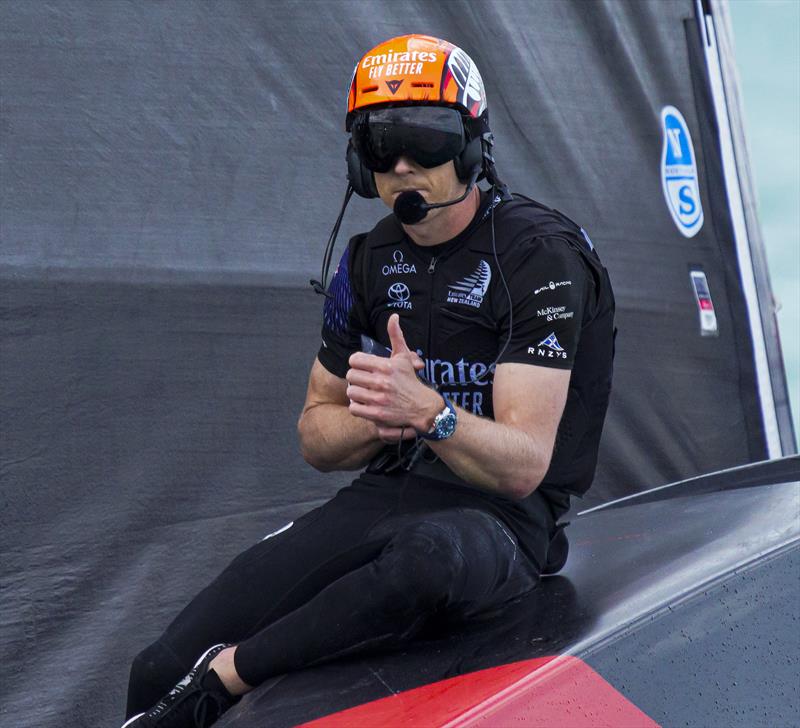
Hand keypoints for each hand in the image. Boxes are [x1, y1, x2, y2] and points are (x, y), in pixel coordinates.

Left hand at [347, 314, 438, 440]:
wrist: (423, 407)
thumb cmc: (410, 381)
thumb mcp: (403, 357)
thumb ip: (396, 336)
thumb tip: (393, 316)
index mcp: (386, 366)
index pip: (354, 360)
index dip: (357, 363)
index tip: (363, 367)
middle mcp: (381, 381)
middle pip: (350, 376)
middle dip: (356, 378)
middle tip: (363, 381)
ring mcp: (378, 399)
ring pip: (351, 392)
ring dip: (356, 393)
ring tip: (364, 392)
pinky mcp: (377, 414)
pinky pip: (354, 408)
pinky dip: (357, 407)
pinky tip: (365, 404)